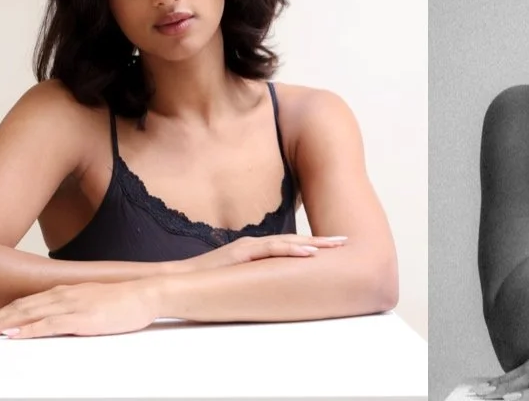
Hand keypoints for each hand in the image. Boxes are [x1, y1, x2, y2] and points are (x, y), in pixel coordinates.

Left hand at [0, 280, 159, 338]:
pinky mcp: (82, 318)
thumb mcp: (93, 302)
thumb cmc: (124, 301)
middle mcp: (64, 294)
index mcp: (66, 291)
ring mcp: (72, 305)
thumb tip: (56, 320)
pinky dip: (29, 329)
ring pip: (30, 313)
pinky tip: (14, 334)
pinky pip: (49, 324)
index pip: (28, 301)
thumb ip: (73, 308)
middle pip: (22, 306)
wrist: (148, 293)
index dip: (4, 311)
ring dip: (4, 322)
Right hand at [187, 232, 347, 271]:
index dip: (314, 245)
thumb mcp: (237, 279)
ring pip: (288, 242)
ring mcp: (250, 248)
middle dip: (322, 242)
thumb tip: (274, 287)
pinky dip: (293, 250)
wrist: (182, 280)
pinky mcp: (242, 254)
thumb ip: (254, 277)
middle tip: (346, 241)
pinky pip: (272, 250)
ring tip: (335, 245)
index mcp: (257, 250)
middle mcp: (256, 246)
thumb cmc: (209, 281)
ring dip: (314, 244)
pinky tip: (310, 252)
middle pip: (296, 241)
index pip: (291, 245)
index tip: (335, 246)